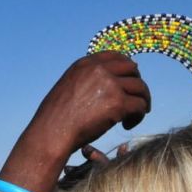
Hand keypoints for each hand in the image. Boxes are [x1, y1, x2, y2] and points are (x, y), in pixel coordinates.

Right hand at [23, 52, 150, 163]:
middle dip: (136, 84)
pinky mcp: (118, 104)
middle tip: (134, 101)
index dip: (127, 68)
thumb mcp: (66, 89)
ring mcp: (110, 85)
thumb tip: (105, 85)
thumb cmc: (54, 119)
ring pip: (141, 88)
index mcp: (85, 64)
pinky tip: (127, 125)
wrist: (51, 134)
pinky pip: (140, 106)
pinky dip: (138, 116)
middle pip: (132, 70)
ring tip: (132, 117)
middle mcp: (99, 70)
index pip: (116, 56)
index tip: (128, 81)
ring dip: (141, 102)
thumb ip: (85, 81)